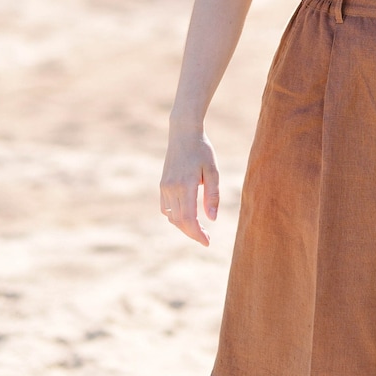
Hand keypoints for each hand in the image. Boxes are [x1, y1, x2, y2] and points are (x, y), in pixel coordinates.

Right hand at [160, 129, 219, 246]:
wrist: (183, 133)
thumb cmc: (202, 150)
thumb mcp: (213, 170)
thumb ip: (213, 195)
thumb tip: (212, 219)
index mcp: (186, 184)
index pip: (189, 218)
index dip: (197, 233)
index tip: (207, 242)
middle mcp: (172, 188)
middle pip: (180, 221)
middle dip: (192, 233)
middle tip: (206, 238)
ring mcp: (165, 186)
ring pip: (172, 216)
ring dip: (184, 226)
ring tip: (199, 228)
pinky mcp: (162, 184)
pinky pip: (166, 208)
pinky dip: (175, 216)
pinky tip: (187, 216)